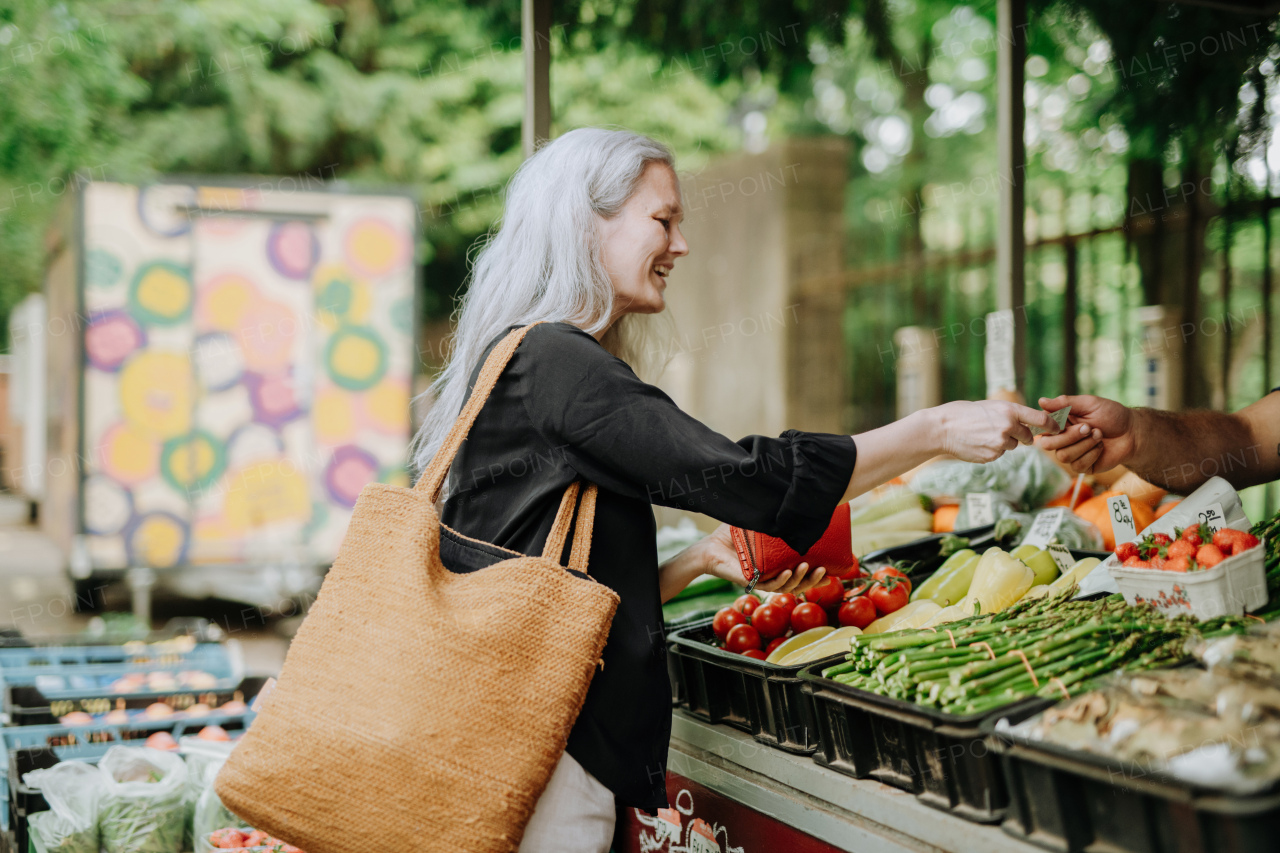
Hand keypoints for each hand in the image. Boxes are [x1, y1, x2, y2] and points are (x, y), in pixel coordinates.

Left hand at [699, 524, 827, 594]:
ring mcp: (761, 580)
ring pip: (786, 587)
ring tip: (808, 568)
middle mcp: (772, 576)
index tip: (833, 570)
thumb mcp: (759, 524)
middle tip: (825, 571)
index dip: (818, 576)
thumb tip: (790, 492)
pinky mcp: (748, 581)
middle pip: (798, 584)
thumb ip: (773, 514)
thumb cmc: (734, 536)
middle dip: (813, 580)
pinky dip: (779, 580)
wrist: (710, 546)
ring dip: (799, 579)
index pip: (802, 574)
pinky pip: (767, 585)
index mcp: (779, 566)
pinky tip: (787, 572)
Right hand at [931, 400, 1058, 462]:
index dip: (1052, 425)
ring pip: (1012, 446)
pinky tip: (978, 443)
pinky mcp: (992, 456)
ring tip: (984, 435)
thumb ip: (1009, 414)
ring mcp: (1000, 443)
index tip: (1057, 428)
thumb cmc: (963, 413)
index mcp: (1009, 410)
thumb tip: (1027, 423)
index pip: (1041, 419)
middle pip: (1027, 437)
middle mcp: (1008, 427)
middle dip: (1022, 436)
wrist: (942, 428)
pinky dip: (992, 450)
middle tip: (1005, 431)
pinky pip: (999, 454)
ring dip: (1004, 443)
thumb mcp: (989, 406)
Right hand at [1036, 395, 1134, 473]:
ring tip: (1098, 435)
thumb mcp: (1089, 404)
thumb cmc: (1112, 414)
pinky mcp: (1082, 466)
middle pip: (1048, 445)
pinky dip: (1092, 454)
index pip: (1042, 427)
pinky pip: (1077, 465)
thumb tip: (1041, 401)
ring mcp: (1072, 453)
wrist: (1133, 432)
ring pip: (1063, 456)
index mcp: (1060, 423)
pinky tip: (1101, 446)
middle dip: (1069, 437)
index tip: (1065, 420)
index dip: (1050, 426)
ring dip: (1084, 445)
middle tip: (1088, 427)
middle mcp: (1062, 439)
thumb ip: (1065, 403)